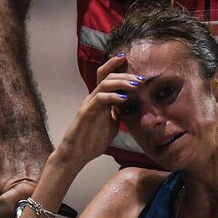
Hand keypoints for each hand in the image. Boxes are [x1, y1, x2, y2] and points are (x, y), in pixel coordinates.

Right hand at [0, 138, 52, 217]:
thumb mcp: (48, 172)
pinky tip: (7, 178)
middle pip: (7, 216)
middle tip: (16, 215)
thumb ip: (44, 193)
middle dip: (11, 217)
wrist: (18, 132)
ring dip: (6, 200)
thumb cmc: (35, 149)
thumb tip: (48, 211)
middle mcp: (10, 190)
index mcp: (29, 190)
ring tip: (14, 186)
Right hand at [53, 52, 142, 171]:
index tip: (131, 62)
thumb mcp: (112, 125)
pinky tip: (124, 99)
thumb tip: (130, 109)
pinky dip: (112, 96)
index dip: (117, 67)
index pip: (107, 77)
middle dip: (124, 74)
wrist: (76, 155)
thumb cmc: (92, 141)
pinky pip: (100, 99)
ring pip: (104, 84)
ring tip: (135, 85)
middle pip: (106, 75)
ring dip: (121, 82)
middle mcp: (93, 99)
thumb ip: (119, 114)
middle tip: (141, 78)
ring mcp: (89, 104)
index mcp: (100, 100)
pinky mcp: (85, 112)